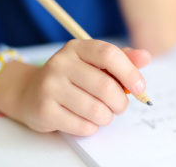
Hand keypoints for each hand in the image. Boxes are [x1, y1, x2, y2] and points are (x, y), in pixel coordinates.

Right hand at [14, 39, 150, 134]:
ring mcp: (50, 86)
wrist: (30, 92)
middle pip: (106, 86)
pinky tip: (85, 120)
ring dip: (107, 117)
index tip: (140, 88)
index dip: (129, 72)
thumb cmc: (72, 77)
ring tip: (102, 113)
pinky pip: (82, 126)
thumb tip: (145, 57)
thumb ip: (121, 59)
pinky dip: (92, 127)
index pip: (109, 54)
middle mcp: (61, 63)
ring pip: (96, 110)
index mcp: (77, 48)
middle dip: (121, 102)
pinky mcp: (44, 109)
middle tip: (120, 106)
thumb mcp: (94, 62)